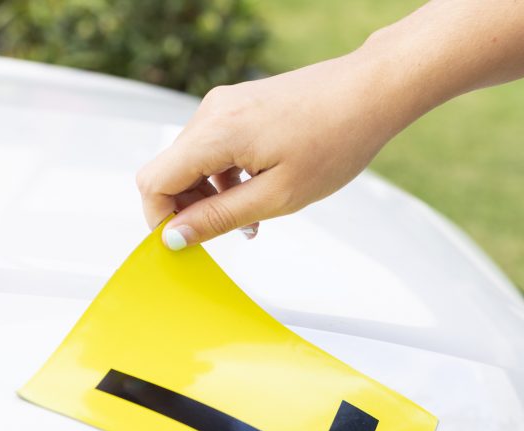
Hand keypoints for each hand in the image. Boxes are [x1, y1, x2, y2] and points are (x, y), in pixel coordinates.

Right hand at [135, 52, 409, 249]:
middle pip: (170, 171)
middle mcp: (212, 112)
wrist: (370, 92)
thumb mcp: (277, 197)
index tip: (188, 243)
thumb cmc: (335, 141)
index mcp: (216, 133)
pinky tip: (257, 191)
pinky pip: (214, 146)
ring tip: (252, 218)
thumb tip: (174, 237)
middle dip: (189, 209)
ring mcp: (225, 104)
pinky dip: (225, 175)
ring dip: (211, 195)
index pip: (154, 182)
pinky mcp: (240, 104)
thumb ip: (220, 218)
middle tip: (228, 233)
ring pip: (192, 161)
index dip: (161, 219)